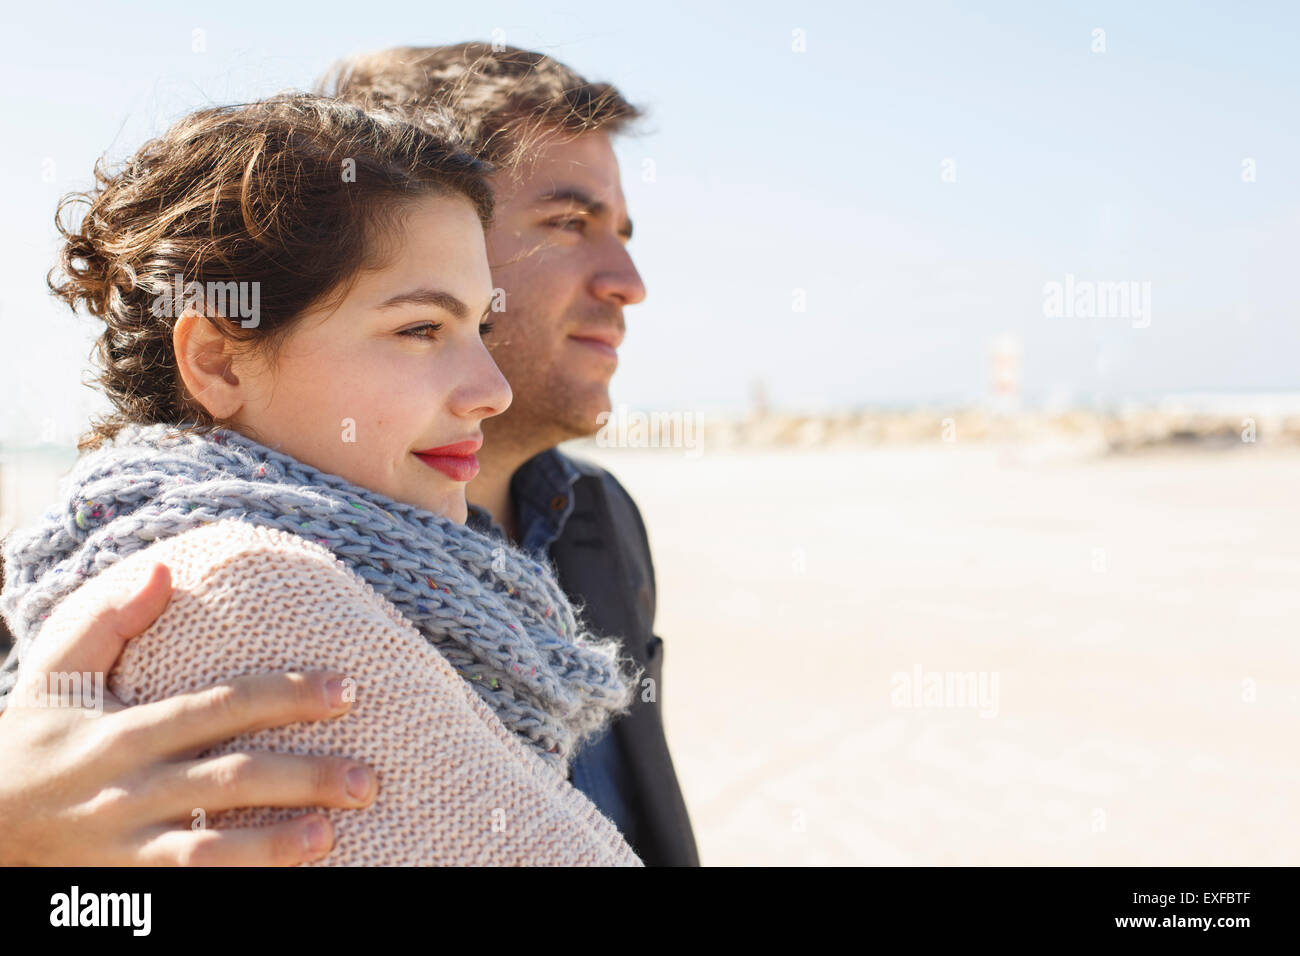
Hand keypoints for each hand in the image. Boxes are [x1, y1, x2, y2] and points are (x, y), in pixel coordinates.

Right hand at [0, 562, 376, 864]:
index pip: (222, 706)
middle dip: (305, 776)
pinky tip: (284, 879)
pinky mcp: (122, 888)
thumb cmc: (24, 746)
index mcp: (125, 731)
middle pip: (232, 779)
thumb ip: (108, 622)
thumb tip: (163, 569)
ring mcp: (126, 844)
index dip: (288, 695)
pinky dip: (236, 882)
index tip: (348, 689)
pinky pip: (186, 887)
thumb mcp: (53, 678)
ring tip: (332, 834)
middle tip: (369, 778)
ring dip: (274, 843)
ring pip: (211, 848)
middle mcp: (130, 788)